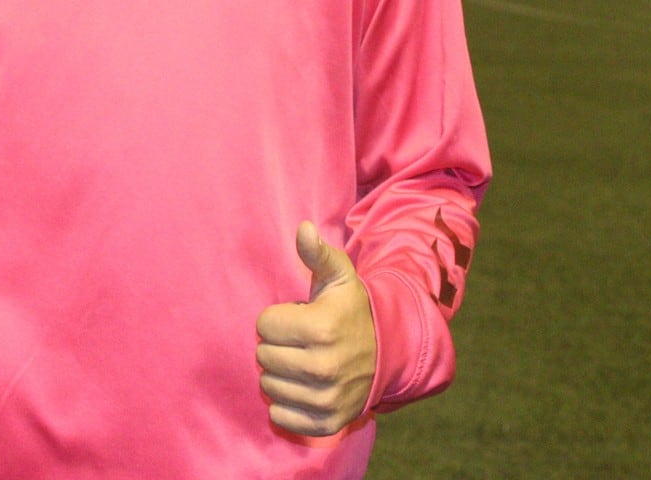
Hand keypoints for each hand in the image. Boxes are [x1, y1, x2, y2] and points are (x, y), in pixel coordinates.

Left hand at [255, 221, 375, 436]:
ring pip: (268, 386)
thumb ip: (317, 253)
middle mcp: (322, 367)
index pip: (263, 325)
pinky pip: (280, 417)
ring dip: (281, 373)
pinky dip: (286, 404)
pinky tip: (304, 387)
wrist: (387, 353)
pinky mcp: (326, 423)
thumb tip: (303, 228)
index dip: (278, 318)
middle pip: (263, 357)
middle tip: (302, 341)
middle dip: (278, 345)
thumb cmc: (351, 310)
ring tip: (305, 362)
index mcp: (320, 328)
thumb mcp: (339, 277)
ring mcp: (325, 399)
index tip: (299, 317)